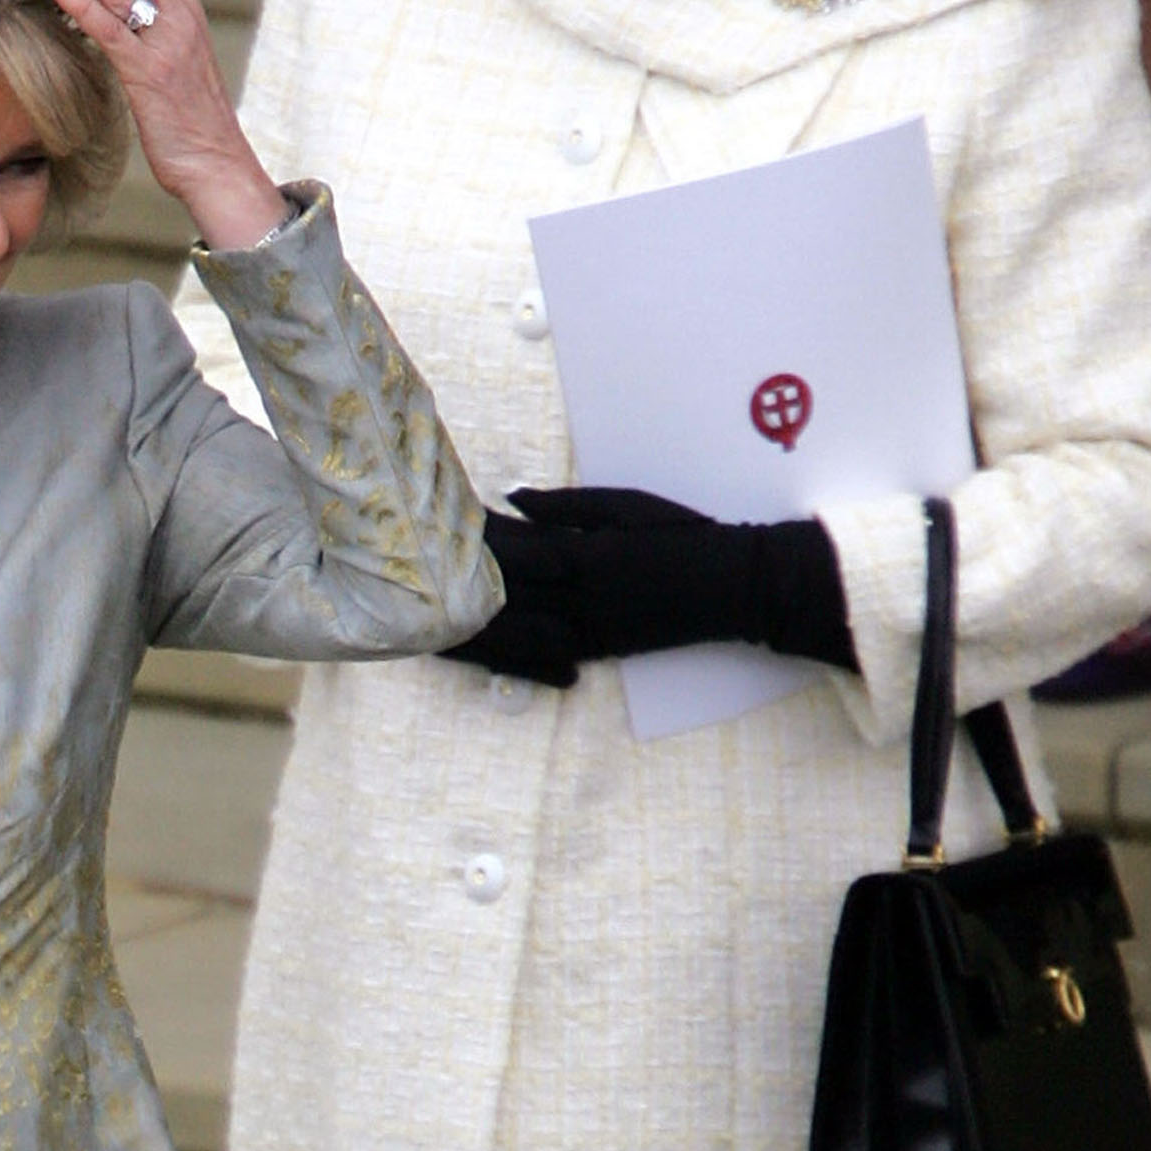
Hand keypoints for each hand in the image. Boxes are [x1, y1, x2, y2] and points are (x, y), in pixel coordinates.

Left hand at [33, 0, 288, 249]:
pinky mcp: (148, 75)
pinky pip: (111, 30)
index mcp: (185, 7)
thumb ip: (147, 26)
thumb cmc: (189, 118)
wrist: (218, 165)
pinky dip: (81, 3)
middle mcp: (179, 15)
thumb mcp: (171, 59)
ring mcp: (165, 43)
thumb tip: (111, 2)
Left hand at [446, 486, 853, 690]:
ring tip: (429, 613)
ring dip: (472, 622)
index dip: (468, 540)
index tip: (433, 527)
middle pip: (503, 593)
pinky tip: (480, 642)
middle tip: (413, 572)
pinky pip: (545, 651)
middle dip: (457, 583)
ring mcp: (591, 628)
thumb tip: (511, 499)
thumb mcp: (628, 506)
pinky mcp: (604, 649)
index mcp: (583, 553)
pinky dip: (510, 648)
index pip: (509, 548)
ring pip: (516, 629)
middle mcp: (580, 596)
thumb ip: (566, 506)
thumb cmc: (684, 535)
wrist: (737, 587)